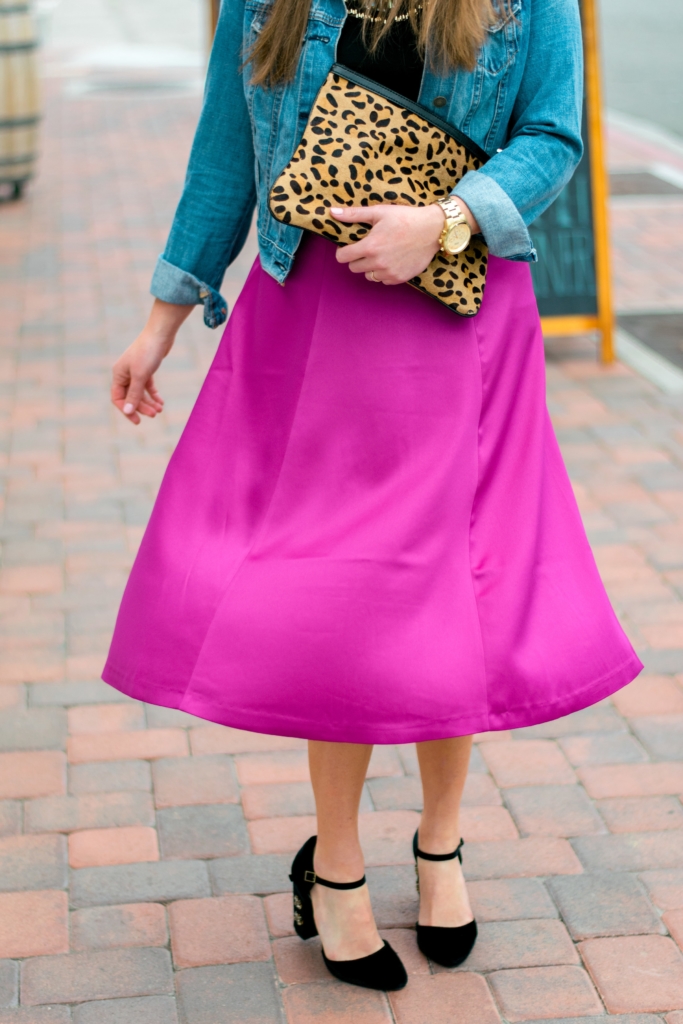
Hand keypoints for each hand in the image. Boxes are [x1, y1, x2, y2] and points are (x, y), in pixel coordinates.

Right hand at [111, 299, 192, 424]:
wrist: (160, 334)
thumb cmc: (147, 353)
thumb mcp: (140, 376)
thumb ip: (134, 394)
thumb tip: (127, 411)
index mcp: (118, 374)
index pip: (118, 398)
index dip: (126, 410)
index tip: (137, 420)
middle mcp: (124, 373)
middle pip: (130, 396)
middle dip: (141, 407)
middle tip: (154, 415)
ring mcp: (135, 371)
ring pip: (140, 392)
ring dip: (149, 402)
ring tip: (159, 410)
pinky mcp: (146, 369)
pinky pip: (147, 386)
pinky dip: (153, 394)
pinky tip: (161, 402)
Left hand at [332, 199, 478, 284]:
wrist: (433, 229)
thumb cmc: (405, 218)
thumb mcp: (379, 212)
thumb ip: (354, 214)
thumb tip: (332, 212)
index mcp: (370, 246)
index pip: (343, 257)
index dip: (343, 251)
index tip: (350, 246)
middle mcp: (377, 263)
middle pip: (354, 268)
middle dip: (357, 258)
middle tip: (369, 247)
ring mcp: (389, 273)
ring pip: (368, 276)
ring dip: (370, 267)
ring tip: (382, 254)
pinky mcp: (399, 278)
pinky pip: (383, 280)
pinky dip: (384, 273)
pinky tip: (392, 260)